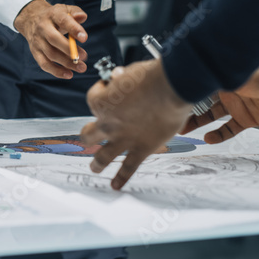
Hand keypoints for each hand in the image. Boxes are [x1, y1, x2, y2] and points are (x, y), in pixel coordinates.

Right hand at [13, 0, 88, 77]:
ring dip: (67, 63)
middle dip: (69, 49)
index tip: (84, 38)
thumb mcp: (65, 9)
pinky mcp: (35, 52)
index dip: (74, 29)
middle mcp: (43, 27)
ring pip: (50, 53)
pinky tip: (69, 74)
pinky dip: (56, 71)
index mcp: (52, 14)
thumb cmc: (54, 17)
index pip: (62, 20)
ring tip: (81, 67)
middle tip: (84, 56)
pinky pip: (44, 64)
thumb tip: (83, 17)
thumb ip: (76, 12)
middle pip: (53, 39)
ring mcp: (38, 41)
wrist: (31, 20)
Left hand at [81, 60, 192, 189]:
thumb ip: (120, 81)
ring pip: (103, 156)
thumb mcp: (128, 72)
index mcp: (101, 102)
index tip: (110, 87)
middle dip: (88, 135)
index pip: (93, 100)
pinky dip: (121, 178)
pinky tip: (116, 185)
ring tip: (94, 167)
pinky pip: (128, 168)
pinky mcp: (141, 149)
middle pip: (89, 133)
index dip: (101, 92)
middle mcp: (107, 123)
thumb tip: (118, 78)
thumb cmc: (150, 76)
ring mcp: (123, 139)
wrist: (170, 87)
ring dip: (97, 163)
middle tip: (90, 136)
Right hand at [180, 45, 258, 143]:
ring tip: (183, 129)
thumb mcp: (243, 76)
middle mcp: (228, 92)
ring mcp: (237, 106)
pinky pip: (230, 129)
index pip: (200, 83)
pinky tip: (209, 139)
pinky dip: (219, 135)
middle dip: (186, 107)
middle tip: (171, 114)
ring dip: (197, 122)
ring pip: (211, 115)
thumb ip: (224, 79)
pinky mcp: (248, 118)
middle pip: (201, 100)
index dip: (184, 89)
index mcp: (224, 78)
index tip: (168, 93)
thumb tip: (204, 77)